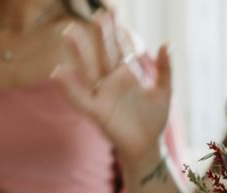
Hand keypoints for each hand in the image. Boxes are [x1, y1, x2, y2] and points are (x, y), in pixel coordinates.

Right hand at [52, 12, 170, 164]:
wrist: (148, 146)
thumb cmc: (154, 119)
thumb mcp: (164, 92)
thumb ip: (165, 69)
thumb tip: (167, 43)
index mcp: (128, 73)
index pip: (122, 48)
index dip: (118, 31)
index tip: (114, 12)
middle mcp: (112, 80)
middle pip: (104, 53)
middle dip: (101, 35)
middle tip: (98, 14)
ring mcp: (102, 95)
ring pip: (88, 70)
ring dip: (79, 53)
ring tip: (70, 32)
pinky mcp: (97, 112)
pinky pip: (80, 98)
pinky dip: (69, 87)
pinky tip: (59, 72)